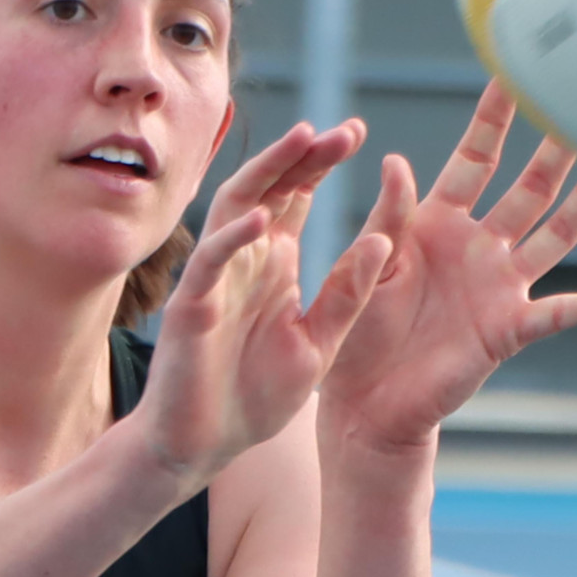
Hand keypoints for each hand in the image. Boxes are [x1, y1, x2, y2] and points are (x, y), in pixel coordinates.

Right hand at [138, 120, 393, 478]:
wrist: (204, 446)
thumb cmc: (255, 396)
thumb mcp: (319, 344)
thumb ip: (346, 295)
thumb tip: (384, 238)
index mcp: (276, 263)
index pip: (298, 196)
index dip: (321, 162)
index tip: (357, 133)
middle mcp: (245, 259)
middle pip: (271, 188)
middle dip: (304, 155)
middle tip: (343, 130)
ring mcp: (216, 278)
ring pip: (237, 208)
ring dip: (268, 173)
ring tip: (301, 142)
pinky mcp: (192, 306)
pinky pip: (211, 261)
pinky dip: (233, 237)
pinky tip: (262, 217)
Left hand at [322, 80, 576, 449]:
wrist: (362, 399)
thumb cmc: (358, 327)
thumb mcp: (367, 262)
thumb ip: (387, 215)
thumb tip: (397, 160)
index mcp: (439, 221)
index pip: (475, 157)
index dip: (494, 118)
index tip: (513, 70)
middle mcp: (479, 245)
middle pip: (528, 186)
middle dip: (556, 145)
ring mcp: (500, 285)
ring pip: (555, 233)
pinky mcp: (507, 329)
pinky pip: (559, 314)